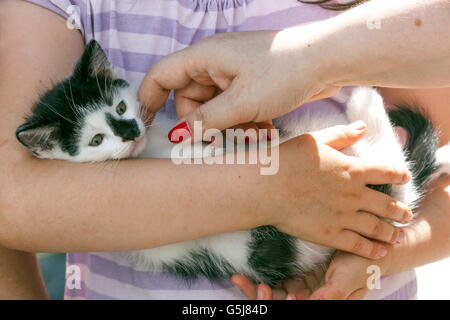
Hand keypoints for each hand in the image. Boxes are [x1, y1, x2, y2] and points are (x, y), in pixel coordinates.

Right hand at [138, 28, 339, 139]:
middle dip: (205, 124)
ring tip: (255, 132)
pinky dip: (244, 122)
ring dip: (230, 126)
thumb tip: (180, 135)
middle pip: (190, 100)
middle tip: (224, 139)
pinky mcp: (249, 84)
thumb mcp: (241, 102)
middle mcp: (214, 64)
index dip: (149, 98)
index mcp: (204, 58)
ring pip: (215, 109)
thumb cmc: (284, 71)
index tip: (146, 125)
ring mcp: (233, 74)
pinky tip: (263, 129)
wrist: (326, 60)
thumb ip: (207, 121)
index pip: (162, 75)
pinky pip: (233, 109)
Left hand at [233, 250, 391, 299]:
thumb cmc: (364, 265)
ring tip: (239, 278)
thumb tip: (313, 303)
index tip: (264, 289)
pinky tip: (244, 272)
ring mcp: (302, 286)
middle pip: (277, 302)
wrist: (372, 247)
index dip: (276, 303)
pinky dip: (260, 277)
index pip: (291, 307)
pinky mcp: (299, 273)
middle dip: (257, 296)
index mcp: (320, 303)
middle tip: (241, 282)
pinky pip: (276, 278)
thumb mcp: (349, 279)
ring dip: (254, 289)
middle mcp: (309, 298)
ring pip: (272, 293)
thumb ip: (332, 294)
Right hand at [258, 123, 410, 258]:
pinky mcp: (329, 234)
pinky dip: (372, 249)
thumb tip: (363, 127)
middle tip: (407, 215)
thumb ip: (342, 134)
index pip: (386, 172)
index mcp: (352, 170)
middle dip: (400, 211)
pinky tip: (380, 252)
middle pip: (387, 204)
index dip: (399, 174)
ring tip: (398, 235)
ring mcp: (343, 217)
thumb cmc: (287, 160)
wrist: (266, 187)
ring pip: (376, 227)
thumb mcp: (316, 140)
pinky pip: (357, 245)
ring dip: (391, 232)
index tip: (405, 178)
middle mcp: (353, 195)